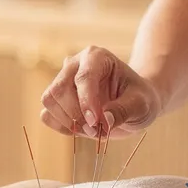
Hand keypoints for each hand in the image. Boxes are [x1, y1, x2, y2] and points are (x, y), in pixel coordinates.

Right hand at [39, 46, 163, 138]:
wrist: (134, 104)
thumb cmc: (139, 98)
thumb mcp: (141, 104)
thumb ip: (124, 110)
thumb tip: (104, 120)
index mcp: (96, 57)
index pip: (83, 77)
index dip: (86, 102)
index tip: (96, 122)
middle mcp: (74, 65)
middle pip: (59, 89)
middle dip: (76, 114)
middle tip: (97, 130)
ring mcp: (62, 81)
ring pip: (49, 101)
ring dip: (68, 121)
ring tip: (91, 131)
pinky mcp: (57, 101)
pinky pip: (47, 115)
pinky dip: (61, 127)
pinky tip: (81, 130)